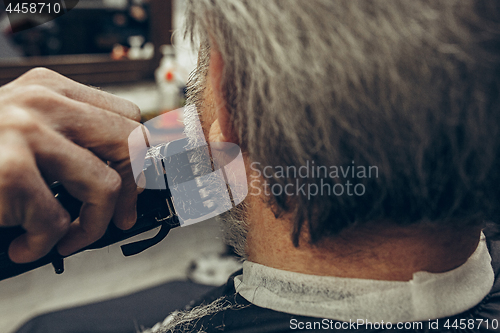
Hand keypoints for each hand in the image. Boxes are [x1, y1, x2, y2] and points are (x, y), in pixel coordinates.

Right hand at [0, 68, 141, 262]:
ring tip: (65, 238)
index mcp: (50, 89)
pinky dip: (44, 245)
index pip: (127, 116)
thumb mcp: (28, 134)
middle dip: (131, 190)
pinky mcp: (8, 170)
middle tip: (116, 217)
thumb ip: (73, 142)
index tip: (135, 186)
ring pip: (105, 186)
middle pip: (129, 143)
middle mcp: (41, 102)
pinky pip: (58, 221)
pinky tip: (22, 243)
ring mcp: (24, 133)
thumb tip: (132, 178)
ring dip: (91, 226)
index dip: (139, 157)